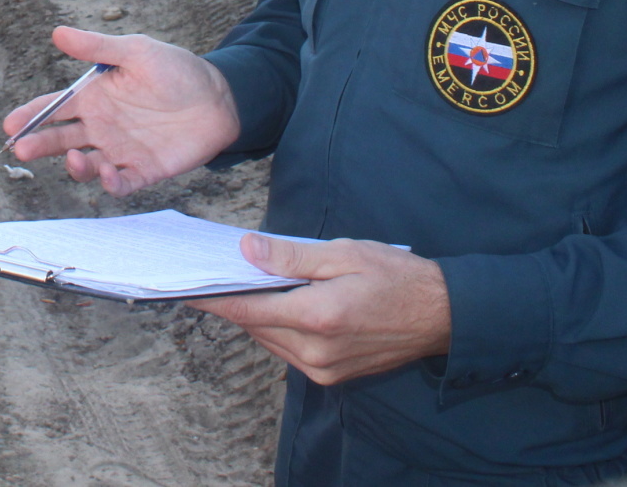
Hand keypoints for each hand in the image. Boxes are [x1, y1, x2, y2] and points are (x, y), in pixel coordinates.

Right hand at [2, 27, 241, 194]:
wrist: (220, 97)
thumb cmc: (177, 70)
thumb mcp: (136, 51)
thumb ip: (97, 47)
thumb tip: (57, 33)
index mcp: (94, 97)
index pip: (54, 108)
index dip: (31, 116)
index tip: (11, 124)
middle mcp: (101, 126)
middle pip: (61, 139)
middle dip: (38, 145)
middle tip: (21, 149)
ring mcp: (120, 150)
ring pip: (85, 164)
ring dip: (74, 166)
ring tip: (74, 159)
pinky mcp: (143, 170)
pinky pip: (120, 182)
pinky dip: (109, 182)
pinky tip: (107, 172)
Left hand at [190, 236, 451, 384]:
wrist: (442, 316)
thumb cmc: (395, 277)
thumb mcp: (343, 253)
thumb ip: (291, 254)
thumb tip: (246, 249)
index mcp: (317, 317)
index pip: (247, 310)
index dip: (212, 298)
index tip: (184, 287)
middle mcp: (315, 351)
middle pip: (255, 326)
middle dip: (234, 300)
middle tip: (215, 273)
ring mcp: (323, 369)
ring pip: (269, 340)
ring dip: (257, 315)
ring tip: (246, 284)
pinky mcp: (331, 376)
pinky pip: (289, 351)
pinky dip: (278, 328)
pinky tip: (281, 304)